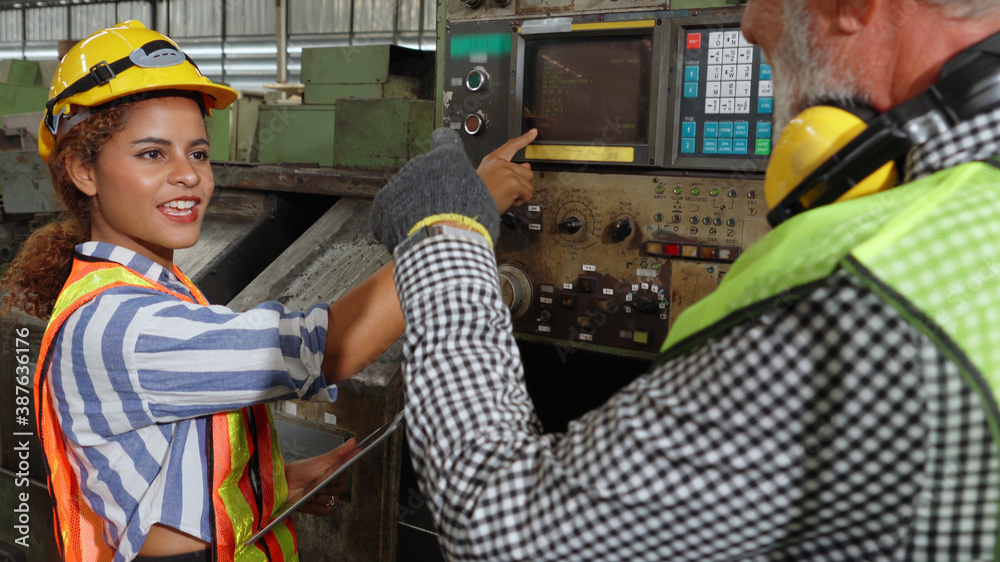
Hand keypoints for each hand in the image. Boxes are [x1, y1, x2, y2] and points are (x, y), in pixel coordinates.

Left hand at [284, 438, 357, 515]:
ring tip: (310, 490)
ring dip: (320, 496)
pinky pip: (325, 510)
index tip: (329, 474)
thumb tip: (353, 442)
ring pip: (332, 500)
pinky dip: (317, 505)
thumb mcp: (322, 460)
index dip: (336, 477)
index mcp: (333, 473)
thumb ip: (339, 452)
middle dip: (326, 486)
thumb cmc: (300, 470)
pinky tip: (309, 499)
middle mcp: (330, 486)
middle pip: (339, 490)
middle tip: (317, 482)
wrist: (285, 483)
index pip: (343, 476)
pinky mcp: (319, 508)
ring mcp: (325, 497)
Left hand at [371, 128, 499, 252]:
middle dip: (430, 189)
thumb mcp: (482, 196)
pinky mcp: (383, 203)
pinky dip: (398, 222)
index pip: (445, 139)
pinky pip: (391, 211)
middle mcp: (420, 164)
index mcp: (448, 159)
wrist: (443, 242)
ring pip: (407, 193)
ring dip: (414, 207)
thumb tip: (469, 193)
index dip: (444, 143)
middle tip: (441, 209)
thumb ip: (470, 187)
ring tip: (428, 225)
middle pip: (423, 173)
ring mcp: (399, 183)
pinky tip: (413, 233)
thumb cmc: (466, 221)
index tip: (441, 142)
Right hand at [477, 129, 537, 212]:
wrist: (469, 208)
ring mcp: (507, 172)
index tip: (533, 133)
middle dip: (521, 185)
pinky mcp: (513, 182)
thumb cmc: (476, 197)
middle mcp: (499, 163)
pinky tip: (508, 201)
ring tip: (505, 197)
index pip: (511, 146)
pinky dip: (521, 201)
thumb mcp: (490, 179)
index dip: (524, 139)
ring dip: (520, 194)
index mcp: (491, 160)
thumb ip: (508, 171)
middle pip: (526, 172)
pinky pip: (528, 194)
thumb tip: (527, 167)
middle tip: (506, 191)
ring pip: (528, 184)